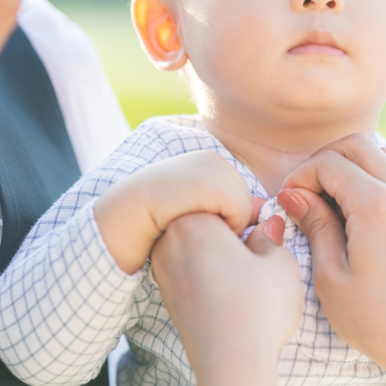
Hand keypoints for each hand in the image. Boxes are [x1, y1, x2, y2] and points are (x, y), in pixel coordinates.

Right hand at [95, 150, 262, 273]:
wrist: (121, 217)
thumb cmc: (154, 221)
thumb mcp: (193, 210)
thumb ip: (225, 207)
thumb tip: (264, 210)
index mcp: (210, 163)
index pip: (243, 197)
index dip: (227, 218)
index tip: (201, 224)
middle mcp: (213, 159)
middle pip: (248, 201)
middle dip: (230, 222)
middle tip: (197, 226)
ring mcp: (210, 167)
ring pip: (246, 207)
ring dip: (227, 226)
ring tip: (194, 226)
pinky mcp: (208, 181)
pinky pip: (239, 211)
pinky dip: (225, 226)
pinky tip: (196, 225)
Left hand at [150, 213, 301, 385]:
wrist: (231, 365)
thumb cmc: (257, 309)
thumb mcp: (280, 263)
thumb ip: (271, 236)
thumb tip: (267, 225)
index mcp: (192, 219)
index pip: (225, 200)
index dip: (253, 211)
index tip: (269, 224)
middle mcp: (169, 240)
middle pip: (208, 221)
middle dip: (234, 230)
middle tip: (262, 246)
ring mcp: (162, 269)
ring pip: (198, 246)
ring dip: (222, 252)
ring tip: (248, 272)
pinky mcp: (166, 295)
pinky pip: (191, 269)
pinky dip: (211, 273)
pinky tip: (233, 291)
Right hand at [278, 133, 385, 382]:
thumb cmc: (375, 320)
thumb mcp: (330, 276)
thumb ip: (315, 225)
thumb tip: (293, 193)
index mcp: (377, 209)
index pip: (330, 163)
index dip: (301, 175)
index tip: (288, 199)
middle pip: (358, 145)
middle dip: (324, 160)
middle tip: (306, 191)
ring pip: (382, 155)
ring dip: (351, 166)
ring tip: (330, 201)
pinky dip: (374, 179)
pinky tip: (357, 211)